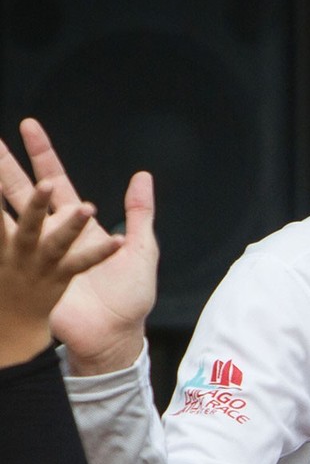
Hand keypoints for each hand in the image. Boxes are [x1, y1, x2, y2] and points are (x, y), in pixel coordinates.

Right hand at [0, 118, 157, 373]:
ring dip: (35, 207)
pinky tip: (77, 219)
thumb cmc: (128, 295)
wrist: (118, 338)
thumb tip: (142, 175)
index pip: (54, 180)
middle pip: (27, 196)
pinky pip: (59, 260)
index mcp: (74, 225)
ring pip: (31, 225)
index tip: (27, 126)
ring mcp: (48, 259)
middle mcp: (56, 237)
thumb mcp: (142, 248)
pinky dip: (71, 248)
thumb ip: (140, 212)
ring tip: (39, 188)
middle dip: (9, 170)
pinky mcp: (55, 282)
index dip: (42, 154)